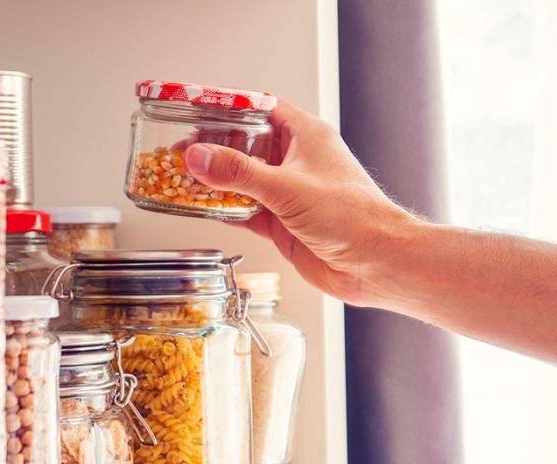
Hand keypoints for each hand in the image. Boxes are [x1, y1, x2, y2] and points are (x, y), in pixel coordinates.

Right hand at [183, 100, 418, 305]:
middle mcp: (296, 161)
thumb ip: (239, 172)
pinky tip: (203, 207)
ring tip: (183, 176)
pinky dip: (225, 209)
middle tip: (182, 148)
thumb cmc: (351, 216)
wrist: (374, 263)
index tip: (198, 109)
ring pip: (243, 179)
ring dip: (217, 180)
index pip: (261, 107)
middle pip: (246, 144)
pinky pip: (246, 210)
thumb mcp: (287, 187)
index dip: (229, 107)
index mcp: (305, 136)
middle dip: (215, 146)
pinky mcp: (283, 222)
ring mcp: (289, 193)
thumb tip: (199, 157)